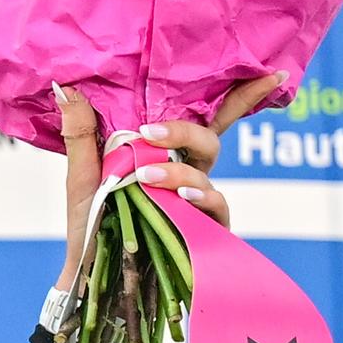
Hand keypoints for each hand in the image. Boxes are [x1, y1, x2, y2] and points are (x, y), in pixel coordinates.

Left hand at [54, 74, 268, 291]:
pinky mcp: (205, 230)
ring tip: (145, 175)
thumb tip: (67, 89)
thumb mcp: (81, 176)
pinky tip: (182, 197)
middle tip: (149, 133)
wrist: (87, 270)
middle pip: (207, 139)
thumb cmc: (90, 222)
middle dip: (183, 132)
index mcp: (166, 152)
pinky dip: (200, 198)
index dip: (241, 95)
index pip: (205, 119)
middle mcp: (188, 172)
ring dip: (177, 170)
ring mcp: (198, 201)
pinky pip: (214, 208)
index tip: (274, 72)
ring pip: (205, 172)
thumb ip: (80, 134)